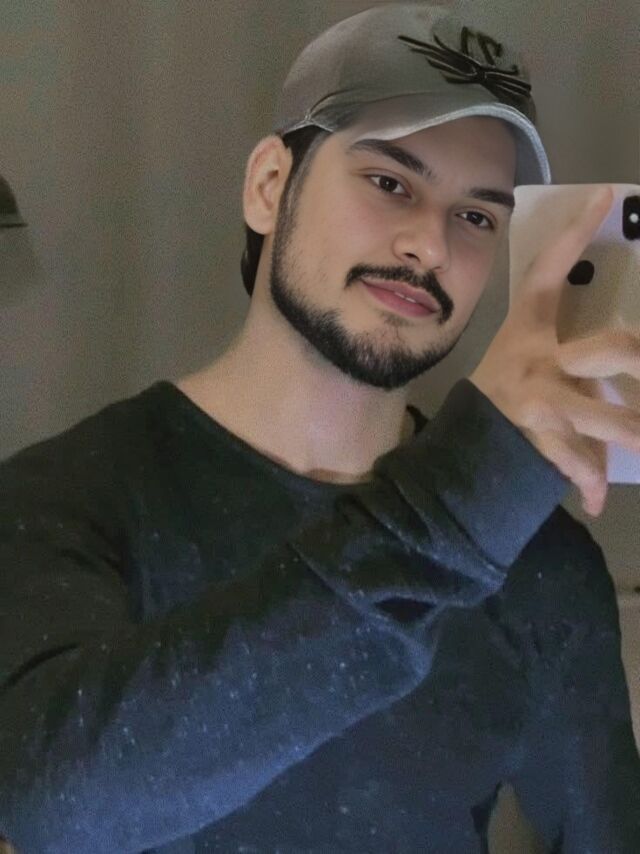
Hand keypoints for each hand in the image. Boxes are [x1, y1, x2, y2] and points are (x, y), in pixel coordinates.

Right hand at [469, 186, 639, 517]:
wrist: (466, 442)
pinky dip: (588, 481)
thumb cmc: (508, 390)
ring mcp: (538, 403)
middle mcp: (538, 361)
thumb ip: (577, 354)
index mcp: (533, 330)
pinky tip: (600, 500)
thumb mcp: (530, 357)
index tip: (607, 195)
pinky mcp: (535, 440)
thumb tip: (621, 349)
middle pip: (609, 349)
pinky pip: (572, 461)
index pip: (550, 271)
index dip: (576, 233)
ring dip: (630, 430)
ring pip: (597, 416)